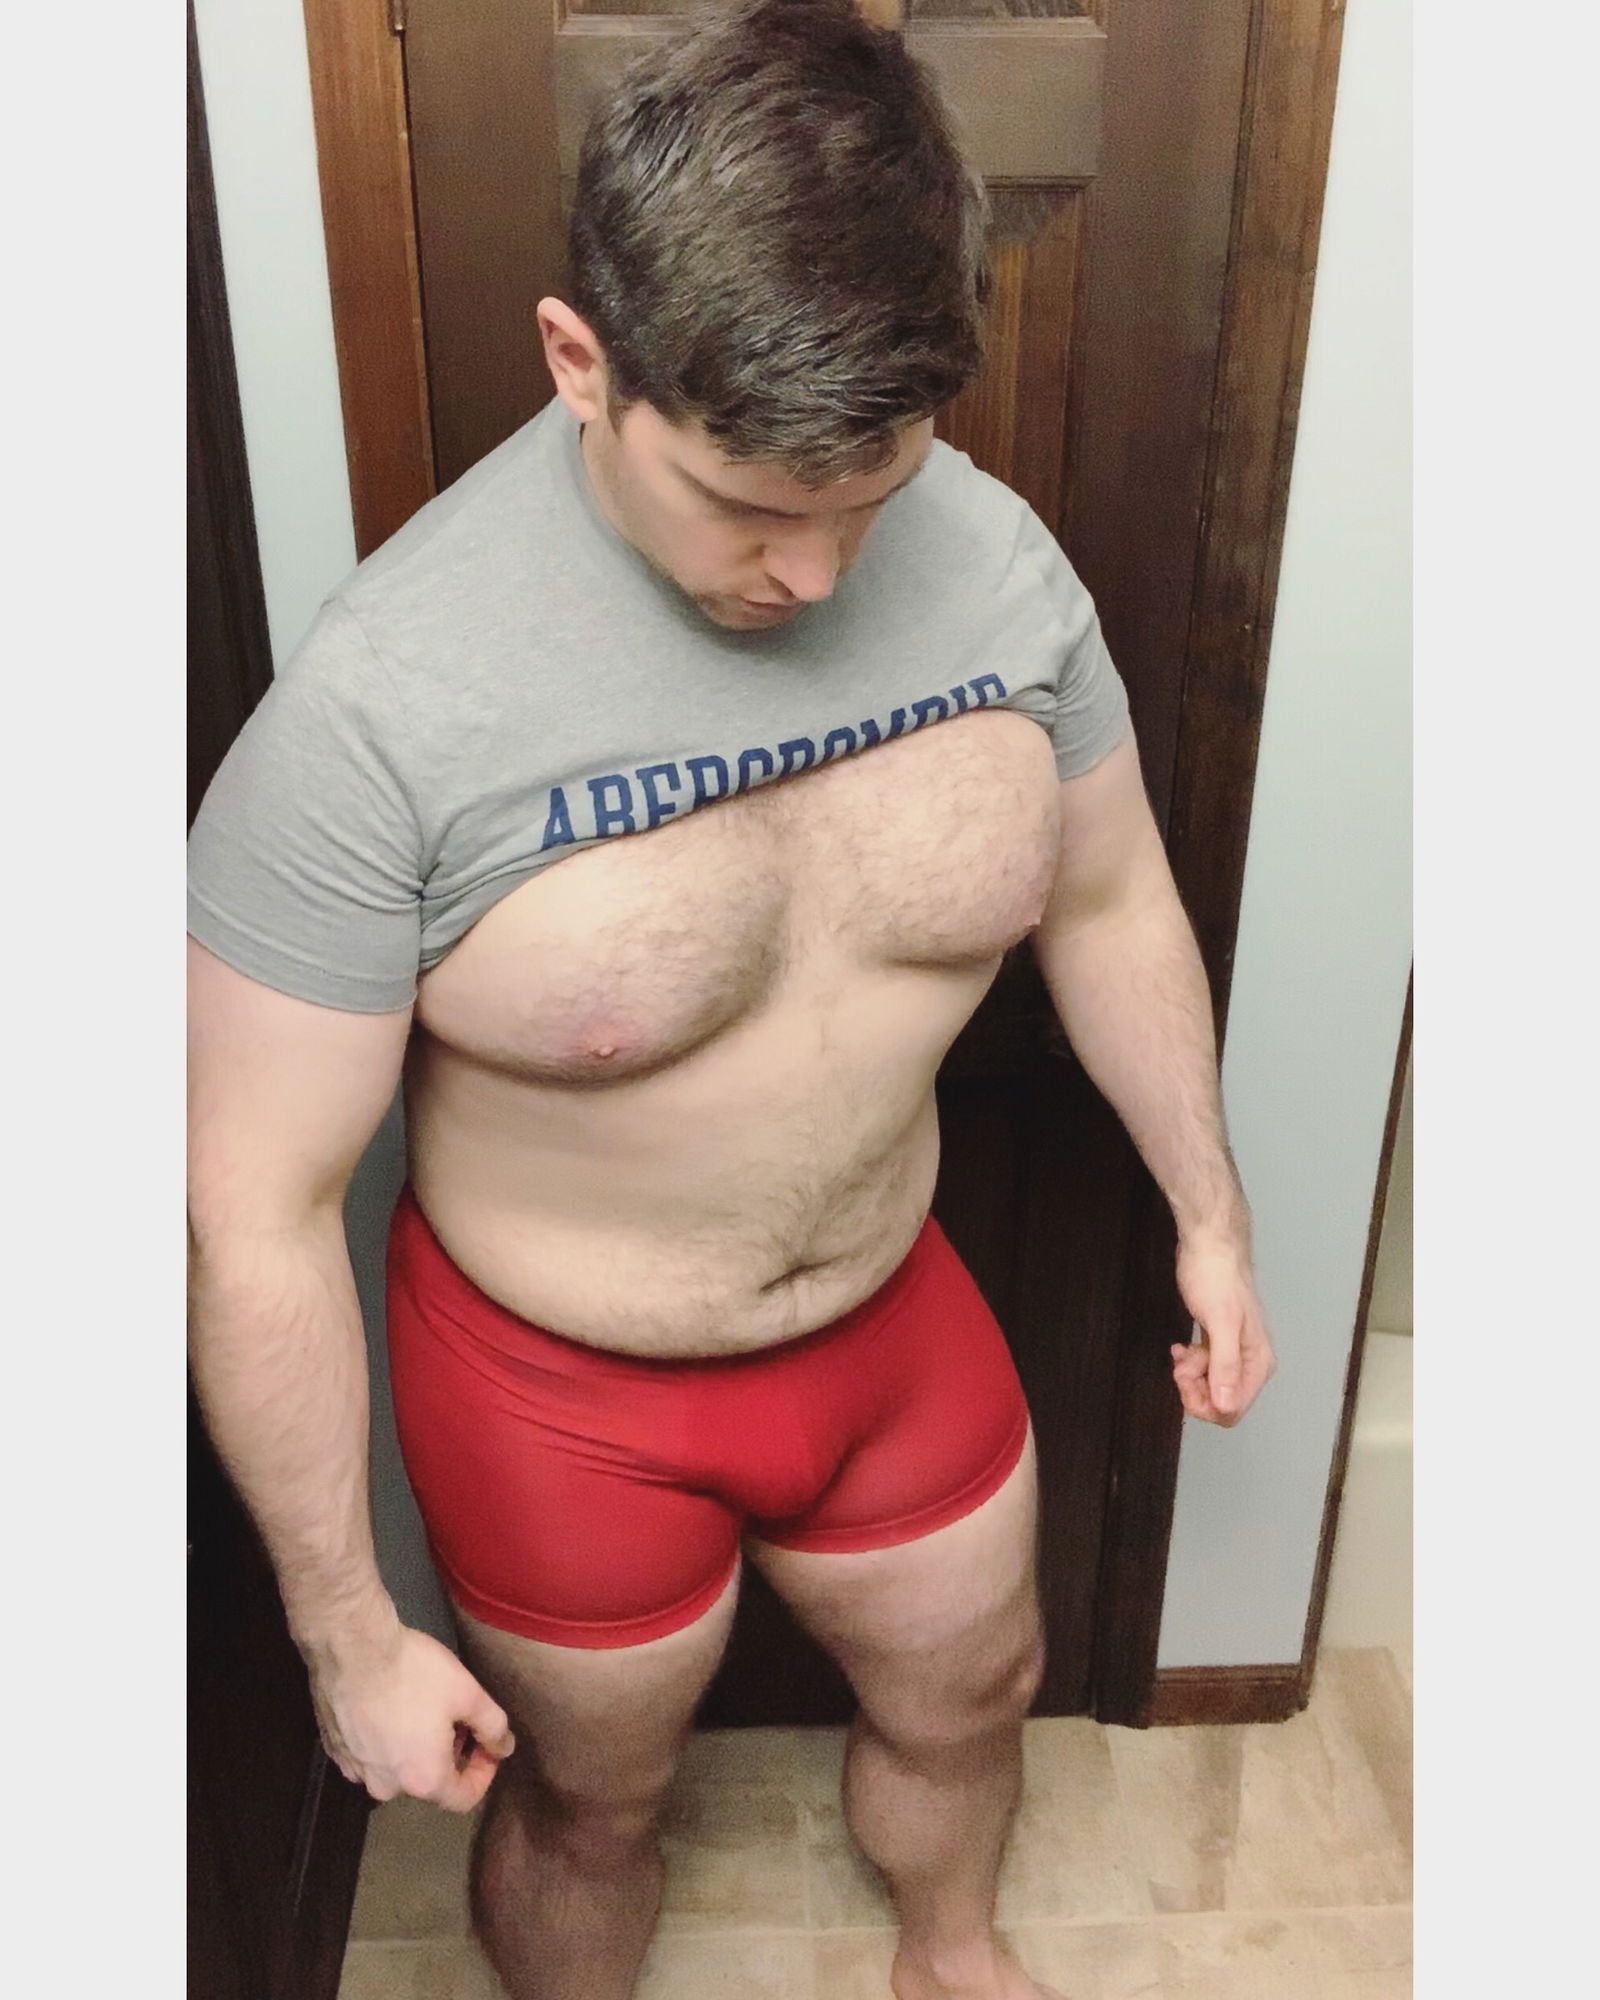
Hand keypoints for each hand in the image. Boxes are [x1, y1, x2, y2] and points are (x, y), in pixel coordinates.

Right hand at [309, 1622, 515, 1811]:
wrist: (351, 1647)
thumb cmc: (414, 1673)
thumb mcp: (468, 1693)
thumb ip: (493, 1726)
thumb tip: (503, 1748)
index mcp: (423, 1781)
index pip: (463, 1799)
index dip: (483, 1773)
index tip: (487, 1744)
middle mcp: (386, 1787)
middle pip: (428, 1782)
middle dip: (449, 1753)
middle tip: (455, 1717)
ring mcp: (355, 1771)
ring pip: (397, 1767)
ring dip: (415, 1747)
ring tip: (422, 1709)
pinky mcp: (335, 1751)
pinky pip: (369, 1755)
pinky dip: (385, 1740)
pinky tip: (390, 1707)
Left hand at [1170, 1235, 1275, 1425]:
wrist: (1210, 1246)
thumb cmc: (1216, 1278)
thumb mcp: (1220, 1323)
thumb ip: (1225, 1365)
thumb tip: (1226, 1405)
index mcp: (1258, 1362)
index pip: (1232, 1409)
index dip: (1204, 1402)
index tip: (1186, 1378)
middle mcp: (1250, 1362)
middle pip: (1221, 1402)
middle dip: (1195, 1388)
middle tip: (1181, 1364)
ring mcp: (1234, 1353)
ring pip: (1210, 1387)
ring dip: (1190, 1374)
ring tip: (1181, 1351)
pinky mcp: (1218, 1342)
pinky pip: (1204, 1369)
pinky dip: (1189, 1364)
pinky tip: (1181, 1348)